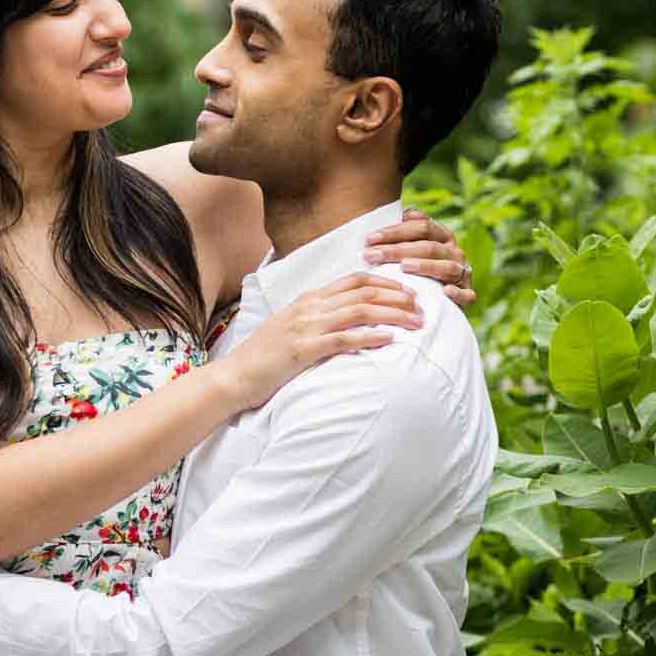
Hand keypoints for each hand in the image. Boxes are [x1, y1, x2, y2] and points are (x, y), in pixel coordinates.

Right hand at [220, 271, 422, 410]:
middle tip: (422, 307)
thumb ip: (318, 318)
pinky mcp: (303, 349)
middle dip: (397, 297)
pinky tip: (389, 340)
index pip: (354, 280)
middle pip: (363, 292)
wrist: (234, 376)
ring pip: (359, 311)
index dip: (386, 282)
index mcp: (308, 299)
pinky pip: (343, 339)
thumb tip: (348, 318)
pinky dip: (369, 337)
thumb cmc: (265, 357)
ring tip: (415, 322)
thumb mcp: (292, 328)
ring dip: (392, 315)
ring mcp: (305, 327)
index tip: (408, 291)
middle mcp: (309, 307)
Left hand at [365, 206, 476, 305]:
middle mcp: (455, 252)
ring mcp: (462, 273)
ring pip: (446, 267)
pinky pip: (467, 294)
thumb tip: (405, 213)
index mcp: (443, 236)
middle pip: (428, 247)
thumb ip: (406, 231)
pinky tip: (445, 292)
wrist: (439, 300)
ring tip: (404, 266)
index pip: (421, 226)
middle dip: (398, 250)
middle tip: (373, 255)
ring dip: (425, 266)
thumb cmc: (418, 270)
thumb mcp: (411, 247)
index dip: (395, 231)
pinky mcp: (468, 295)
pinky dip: (458, 293)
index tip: (369, 239)